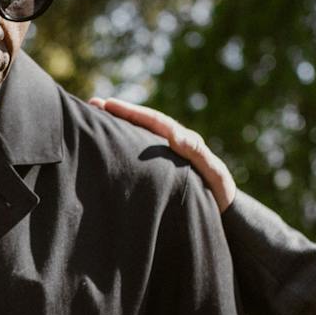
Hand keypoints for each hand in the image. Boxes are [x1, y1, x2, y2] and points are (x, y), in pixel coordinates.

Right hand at [87, 98, 235, 212]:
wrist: (222, 210)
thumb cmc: (219, 193)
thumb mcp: (214, 174)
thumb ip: (198, 154)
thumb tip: (175, 135)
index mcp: (183, 140)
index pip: (154, 121)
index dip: (132, 112)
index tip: (109, 105)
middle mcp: (172, 142)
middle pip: (142, 122)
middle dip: (118, 113)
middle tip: (93, 104)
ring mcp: (164, 154)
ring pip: (137, 134)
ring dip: (117, 125)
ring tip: (93, 117)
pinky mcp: (159, 167)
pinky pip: (137, 150)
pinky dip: (122, 142)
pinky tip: (106, 143)